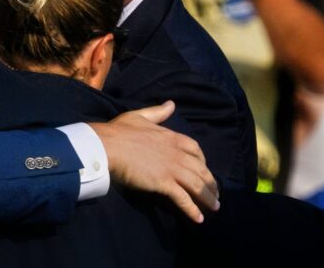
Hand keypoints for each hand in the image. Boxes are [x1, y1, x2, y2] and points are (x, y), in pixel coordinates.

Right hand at [90, 101, 219, 222]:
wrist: (107, 145)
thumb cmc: (119, 131)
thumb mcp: (140, 116)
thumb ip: (157, 112)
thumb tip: (171, 104)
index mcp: (172, 138)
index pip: (195, 150)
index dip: (202, 161)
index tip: (203, 169)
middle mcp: (177, 154)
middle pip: (202, 170)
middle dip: (211, 183)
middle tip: (215, 194)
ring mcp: (172, 169)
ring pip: (197, 185)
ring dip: (208, 198)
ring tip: (214, 207)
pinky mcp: (164, 183)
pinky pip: (183, 199)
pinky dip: (193, 210)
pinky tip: (198, 218)